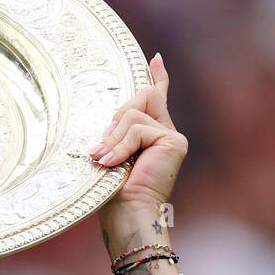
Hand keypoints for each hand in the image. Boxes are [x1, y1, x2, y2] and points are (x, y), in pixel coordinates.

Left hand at [94, 53, 187, 239]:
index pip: (157, 99)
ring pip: (134, 114)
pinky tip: (114, 164)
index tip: (155, 59)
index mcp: (153, 136)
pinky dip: (121, 146)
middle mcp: (167, 133)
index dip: (157, 78)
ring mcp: (172, 137)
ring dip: (114, 139)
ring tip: (105, 162)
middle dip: (117, 120)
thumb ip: (117, 132)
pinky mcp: (173, 141)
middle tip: (101, 150)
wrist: (127, 215)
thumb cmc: (114, 193)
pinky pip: (138, 129)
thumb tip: (113, 119)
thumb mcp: (111, 154)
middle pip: (141, 97)